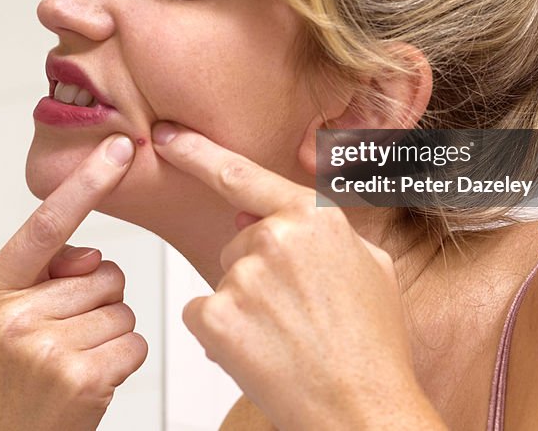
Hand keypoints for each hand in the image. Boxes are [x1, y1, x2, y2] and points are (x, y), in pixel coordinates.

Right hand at [0, 135, 147, 430]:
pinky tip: (92, 376)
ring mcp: (44, 349)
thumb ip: (49, 270)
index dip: (87, 183)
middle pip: (102, 273)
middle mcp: (12, 316)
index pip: (48, 223)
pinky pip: (134, 342)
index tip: (118, 149)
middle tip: (67, 336)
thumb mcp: (13, 313)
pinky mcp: (78, 378)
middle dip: (99, 301)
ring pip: (122, 307)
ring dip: (111, 332)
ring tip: (75, 357)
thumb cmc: (20, 376)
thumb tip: (92, 256)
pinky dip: (124, 359)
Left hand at [152, 122, 439, 429]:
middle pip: (238, 242)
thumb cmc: (372, 345)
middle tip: (298, 313)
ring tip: (289, 337)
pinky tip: (263, 352)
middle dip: (256, 271)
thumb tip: (268, 216)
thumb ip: (320, 230)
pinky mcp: (218, 316)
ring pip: (223, 281)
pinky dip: (223, 335)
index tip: (165, 135)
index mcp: (314, 218)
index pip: (241, 174)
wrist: (364, 410)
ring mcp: (244, 276)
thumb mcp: (370, 266)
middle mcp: (276, 237)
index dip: (197, 151)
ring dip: (243, 306)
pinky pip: (203, 314)